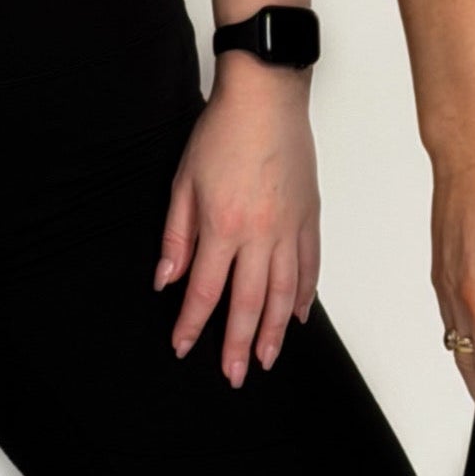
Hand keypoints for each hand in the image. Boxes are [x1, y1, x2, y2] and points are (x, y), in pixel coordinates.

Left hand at [155, 58, 320, 385]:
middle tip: (234, 376)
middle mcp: (259, 235)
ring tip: (267, 360)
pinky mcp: (309, 218)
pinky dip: (305, 297)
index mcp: (222, 226)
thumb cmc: (221, 133)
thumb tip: (164, 281)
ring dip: (276, 333)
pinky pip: (310, 268)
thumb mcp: (183, 182)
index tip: (183, 347)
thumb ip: (176, 236)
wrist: (266, 99)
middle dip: (239, 345)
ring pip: (285, 295)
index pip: (204, 290)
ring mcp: (289, 229)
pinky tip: (298, 317)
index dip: (193, 324)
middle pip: (249, 304)